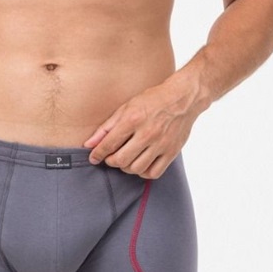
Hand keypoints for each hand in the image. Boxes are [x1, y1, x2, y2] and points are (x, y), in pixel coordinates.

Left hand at [83, 73, 202, 178]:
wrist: (183, 98)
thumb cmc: (153, 100)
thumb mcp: (126, 107)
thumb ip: (107, 127)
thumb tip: (89, 144)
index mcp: (133, 119)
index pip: (109, 144)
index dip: (97, 154)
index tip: (94, 158)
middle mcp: (147, 133)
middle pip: (121, 160)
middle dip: (111, 162)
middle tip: (111, 158)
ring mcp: (161, 144)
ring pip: (136, 168)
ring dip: (126, 168)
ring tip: (125, 159)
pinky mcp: (172, 152)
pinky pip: (154, 173)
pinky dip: (143, 172)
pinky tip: (141, 164)